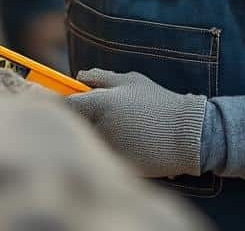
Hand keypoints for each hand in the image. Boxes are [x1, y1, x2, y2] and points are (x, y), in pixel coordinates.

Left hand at [65, 69, 207, 177]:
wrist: (190, 135)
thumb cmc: (160, 103)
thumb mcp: (131, 81)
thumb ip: (100, 78)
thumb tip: (79, 77)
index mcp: (100, 104)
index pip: (65, 106)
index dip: (56, 103)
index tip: (55, 101)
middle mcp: (99, 128)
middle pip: (74, 127)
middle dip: (78, 121)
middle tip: (94, 116)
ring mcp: (107, 150)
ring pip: (88, 143)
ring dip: (94, 136)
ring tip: (121, 130)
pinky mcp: (117, 167)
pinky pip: (104, 157)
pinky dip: (109, 151)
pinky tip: (129, 144)